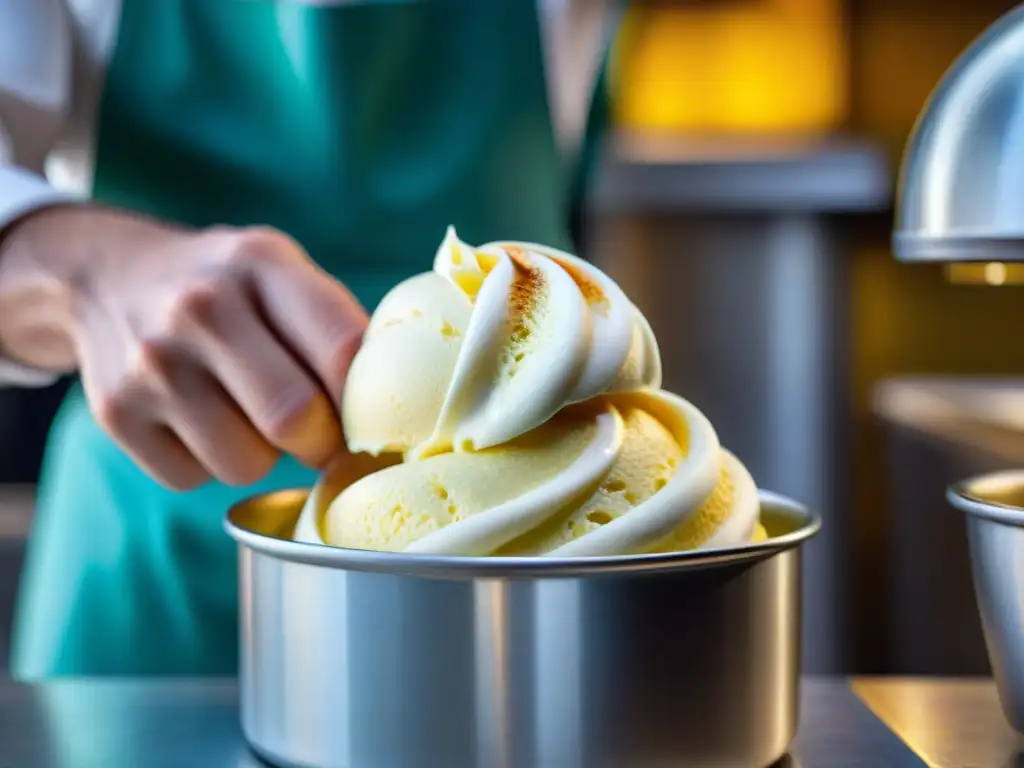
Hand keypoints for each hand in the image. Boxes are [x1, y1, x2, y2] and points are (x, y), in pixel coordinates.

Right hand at [1, 207, 366, 489]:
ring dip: (261, 456)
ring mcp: (152, 363)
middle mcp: (201, 308)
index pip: (344, 351)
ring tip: (245, 413)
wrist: (111, 277)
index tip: (371, 416)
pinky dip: (206, 465)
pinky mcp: (115, 413)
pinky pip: (194, 479)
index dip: (370, 402)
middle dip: (321, 442)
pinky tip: (196, 420)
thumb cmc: (228, 289)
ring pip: (245, 464)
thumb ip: (338, 331)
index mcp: (262, 263)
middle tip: (319, 433)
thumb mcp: (283, 275)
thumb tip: (396, 416)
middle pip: (296, 419)